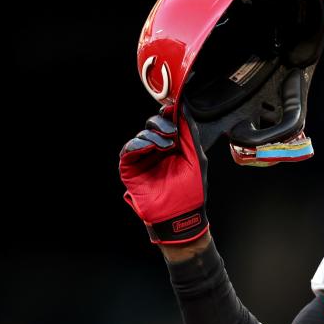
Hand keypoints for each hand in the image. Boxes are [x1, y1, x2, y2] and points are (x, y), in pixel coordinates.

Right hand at [119, 106, 208, 243]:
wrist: (181, 215)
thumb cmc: (192, 191)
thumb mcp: (195, 158)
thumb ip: (190, 134)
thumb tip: (184, 109)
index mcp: (173, 147)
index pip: (167, 123)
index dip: (168, 114)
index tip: (172, 109)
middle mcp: (157, 151)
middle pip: (151, 125)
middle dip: (160, 123)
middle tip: (172, 132)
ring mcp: (143, 159)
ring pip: (141, 136)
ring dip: (153, 136)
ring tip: (166, 146)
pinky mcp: (130, 169)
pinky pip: (128, 151)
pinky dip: (137, 145)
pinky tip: (149, 148)